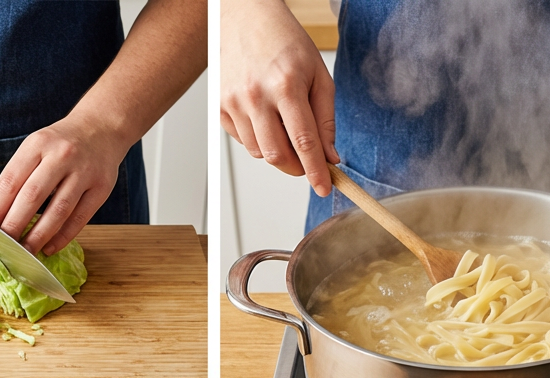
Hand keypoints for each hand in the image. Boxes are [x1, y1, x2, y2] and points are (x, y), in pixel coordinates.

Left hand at [0, 114, 126, 256]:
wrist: (101, 128)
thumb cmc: (60, 145)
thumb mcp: (36, 148)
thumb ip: (18, 176)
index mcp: (37, 144)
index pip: (11, 180)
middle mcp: (61, 156)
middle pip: (32, 196)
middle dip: (14, 224)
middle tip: (3, 246)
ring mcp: (83, 172)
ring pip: (58, 210)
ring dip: (39, 235)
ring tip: (26, 251)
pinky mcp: (101, 188)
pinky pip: (79, 218)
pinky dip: (63, 236)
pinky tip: (50, 247)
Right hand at [221, 0, 337, 196]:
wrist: (245, 16)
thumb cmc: (284, 41)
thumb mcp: (318, 74)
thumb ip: (325, 119)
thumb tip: (329, 156)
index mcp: (286, 85)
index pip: (304, 142)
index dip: (315, 171)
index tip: (323, 188)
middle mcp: (256, 96)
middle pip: (278, 156)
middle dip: (296, 167)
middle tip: (306, 160)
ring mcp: (234, 102)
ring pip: (260, 153)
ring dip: (277, 151)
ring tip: (283, 124)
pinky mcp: (221, 107)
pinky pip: (243, 142)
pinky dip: (258, 139)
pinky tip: (264, 116)